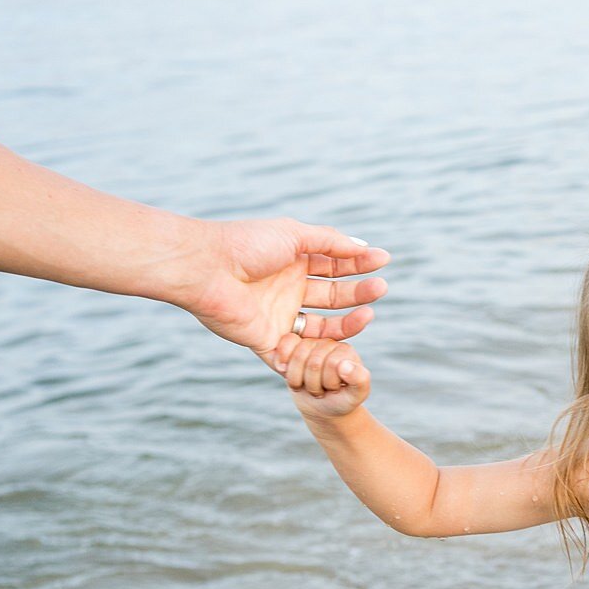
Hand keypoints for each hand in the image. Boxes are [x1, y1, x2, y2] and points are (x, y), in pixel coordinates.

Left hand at [181, 217, 389, 362]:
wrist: (206, 269)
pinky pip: (298, 354)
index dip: (359, 264)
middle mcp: (288, 290)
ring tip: (369, 314)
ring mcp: (279, 317)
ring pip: (323, 328)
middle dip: (359, 292)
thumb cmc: (246, 245)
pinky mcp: (267, 342)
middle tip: (381, 288)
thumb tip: (365, 246)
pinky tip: (345, 344)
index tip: (383, 261)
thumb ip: (330, 242)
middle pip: (333, 296)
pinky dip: (319, 353)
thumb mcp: (294, 234)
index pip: (334, 266)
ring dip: (348, 323)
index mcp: (293, 262)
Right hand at [272, 335, 369, 418]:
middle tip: (322, 389)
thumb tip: (345, 365)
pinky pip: (282, 353)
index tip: (336, 389)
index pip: (333, 364)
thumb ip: (359, 380)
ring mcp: (307, 345)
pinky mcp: (291, 349)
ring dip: (300, 381)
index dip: (329, 383)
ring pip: (297, 360)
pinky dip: (286, 372)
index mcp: (345, 351)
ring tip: (310, 385)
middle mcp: (327, 343)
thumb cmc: (342, 400)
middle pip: (313, 364)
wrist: (323, 407)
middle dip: (314, 385)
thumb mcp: (356, 394)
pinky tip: (294, 379)